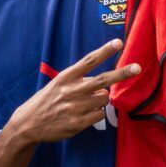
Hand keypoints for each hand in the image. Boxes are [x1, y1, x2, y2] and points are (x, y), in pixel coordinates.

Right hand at [4, 40, 138, 144]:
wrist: (28, 124)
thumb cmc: (45, 102)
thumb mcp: (57, 86)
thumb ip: (78, 82)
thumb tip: (102, 85)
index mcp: (65, 78)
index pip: (88, 61)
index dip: (105, 51)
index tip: (118, 42)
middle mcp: (72, 90)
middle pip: (103, 79)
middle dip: (122, 73)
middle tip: (137, 67)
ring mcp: (76, 107)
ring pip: (104, 98)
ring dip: (101, 99)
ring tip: (87, 103)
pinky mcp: (78, 122)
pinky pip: (99, 114)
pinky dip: (96, 113)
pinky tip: (84, 114)